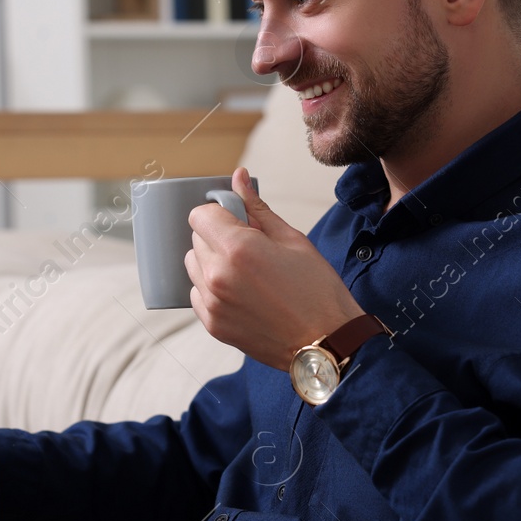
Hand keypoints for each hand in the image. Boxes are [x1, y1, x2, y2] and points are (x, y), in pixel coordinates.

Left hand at [185, 167, 365, 368]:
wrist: (326, 343)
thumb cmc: (317, 291)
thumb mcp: (292, 239)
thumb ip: (257, 208)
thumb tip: (238, 178)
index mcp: (238, 248)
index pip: (200, 215)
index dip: (218, 213)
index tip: (236, 219)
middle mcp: (217, 275)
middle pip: (196, 238)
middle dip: (218, 236)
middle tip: (251, 248)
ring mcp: (212, 303)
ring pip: (194, 266)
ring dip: (212, 262)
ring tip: (246, 272)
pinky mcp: (213, 325)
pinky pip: (197, 294)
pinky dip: (212, 288)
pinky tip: (241, 292)